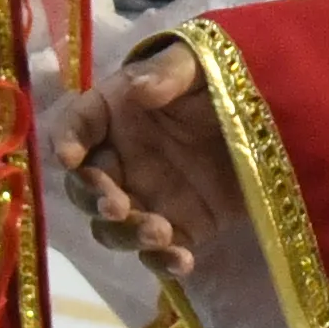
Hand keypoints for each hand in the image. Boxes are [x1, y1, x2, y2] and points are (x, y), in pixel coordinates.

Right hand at [51, 43, 245, 276]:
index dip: (67, 141)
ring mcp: (143, 198)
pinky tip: (183, 261)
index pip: (76, 126)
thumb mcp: (197, 66)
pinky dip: (163, 262)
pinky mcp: (175, 228)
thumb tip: (139, 88)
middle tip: (116, 206)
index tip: (69, 157)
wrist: (260, 121)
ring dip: (127, 235)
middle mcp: (118, 160)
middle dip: (95, 199)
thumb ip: (167, 73)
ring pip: (112, 228)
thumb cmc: (215, 84)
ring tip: (158, 232)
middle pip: (86, 188)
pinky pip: (157, 253)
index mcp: (112, 115)